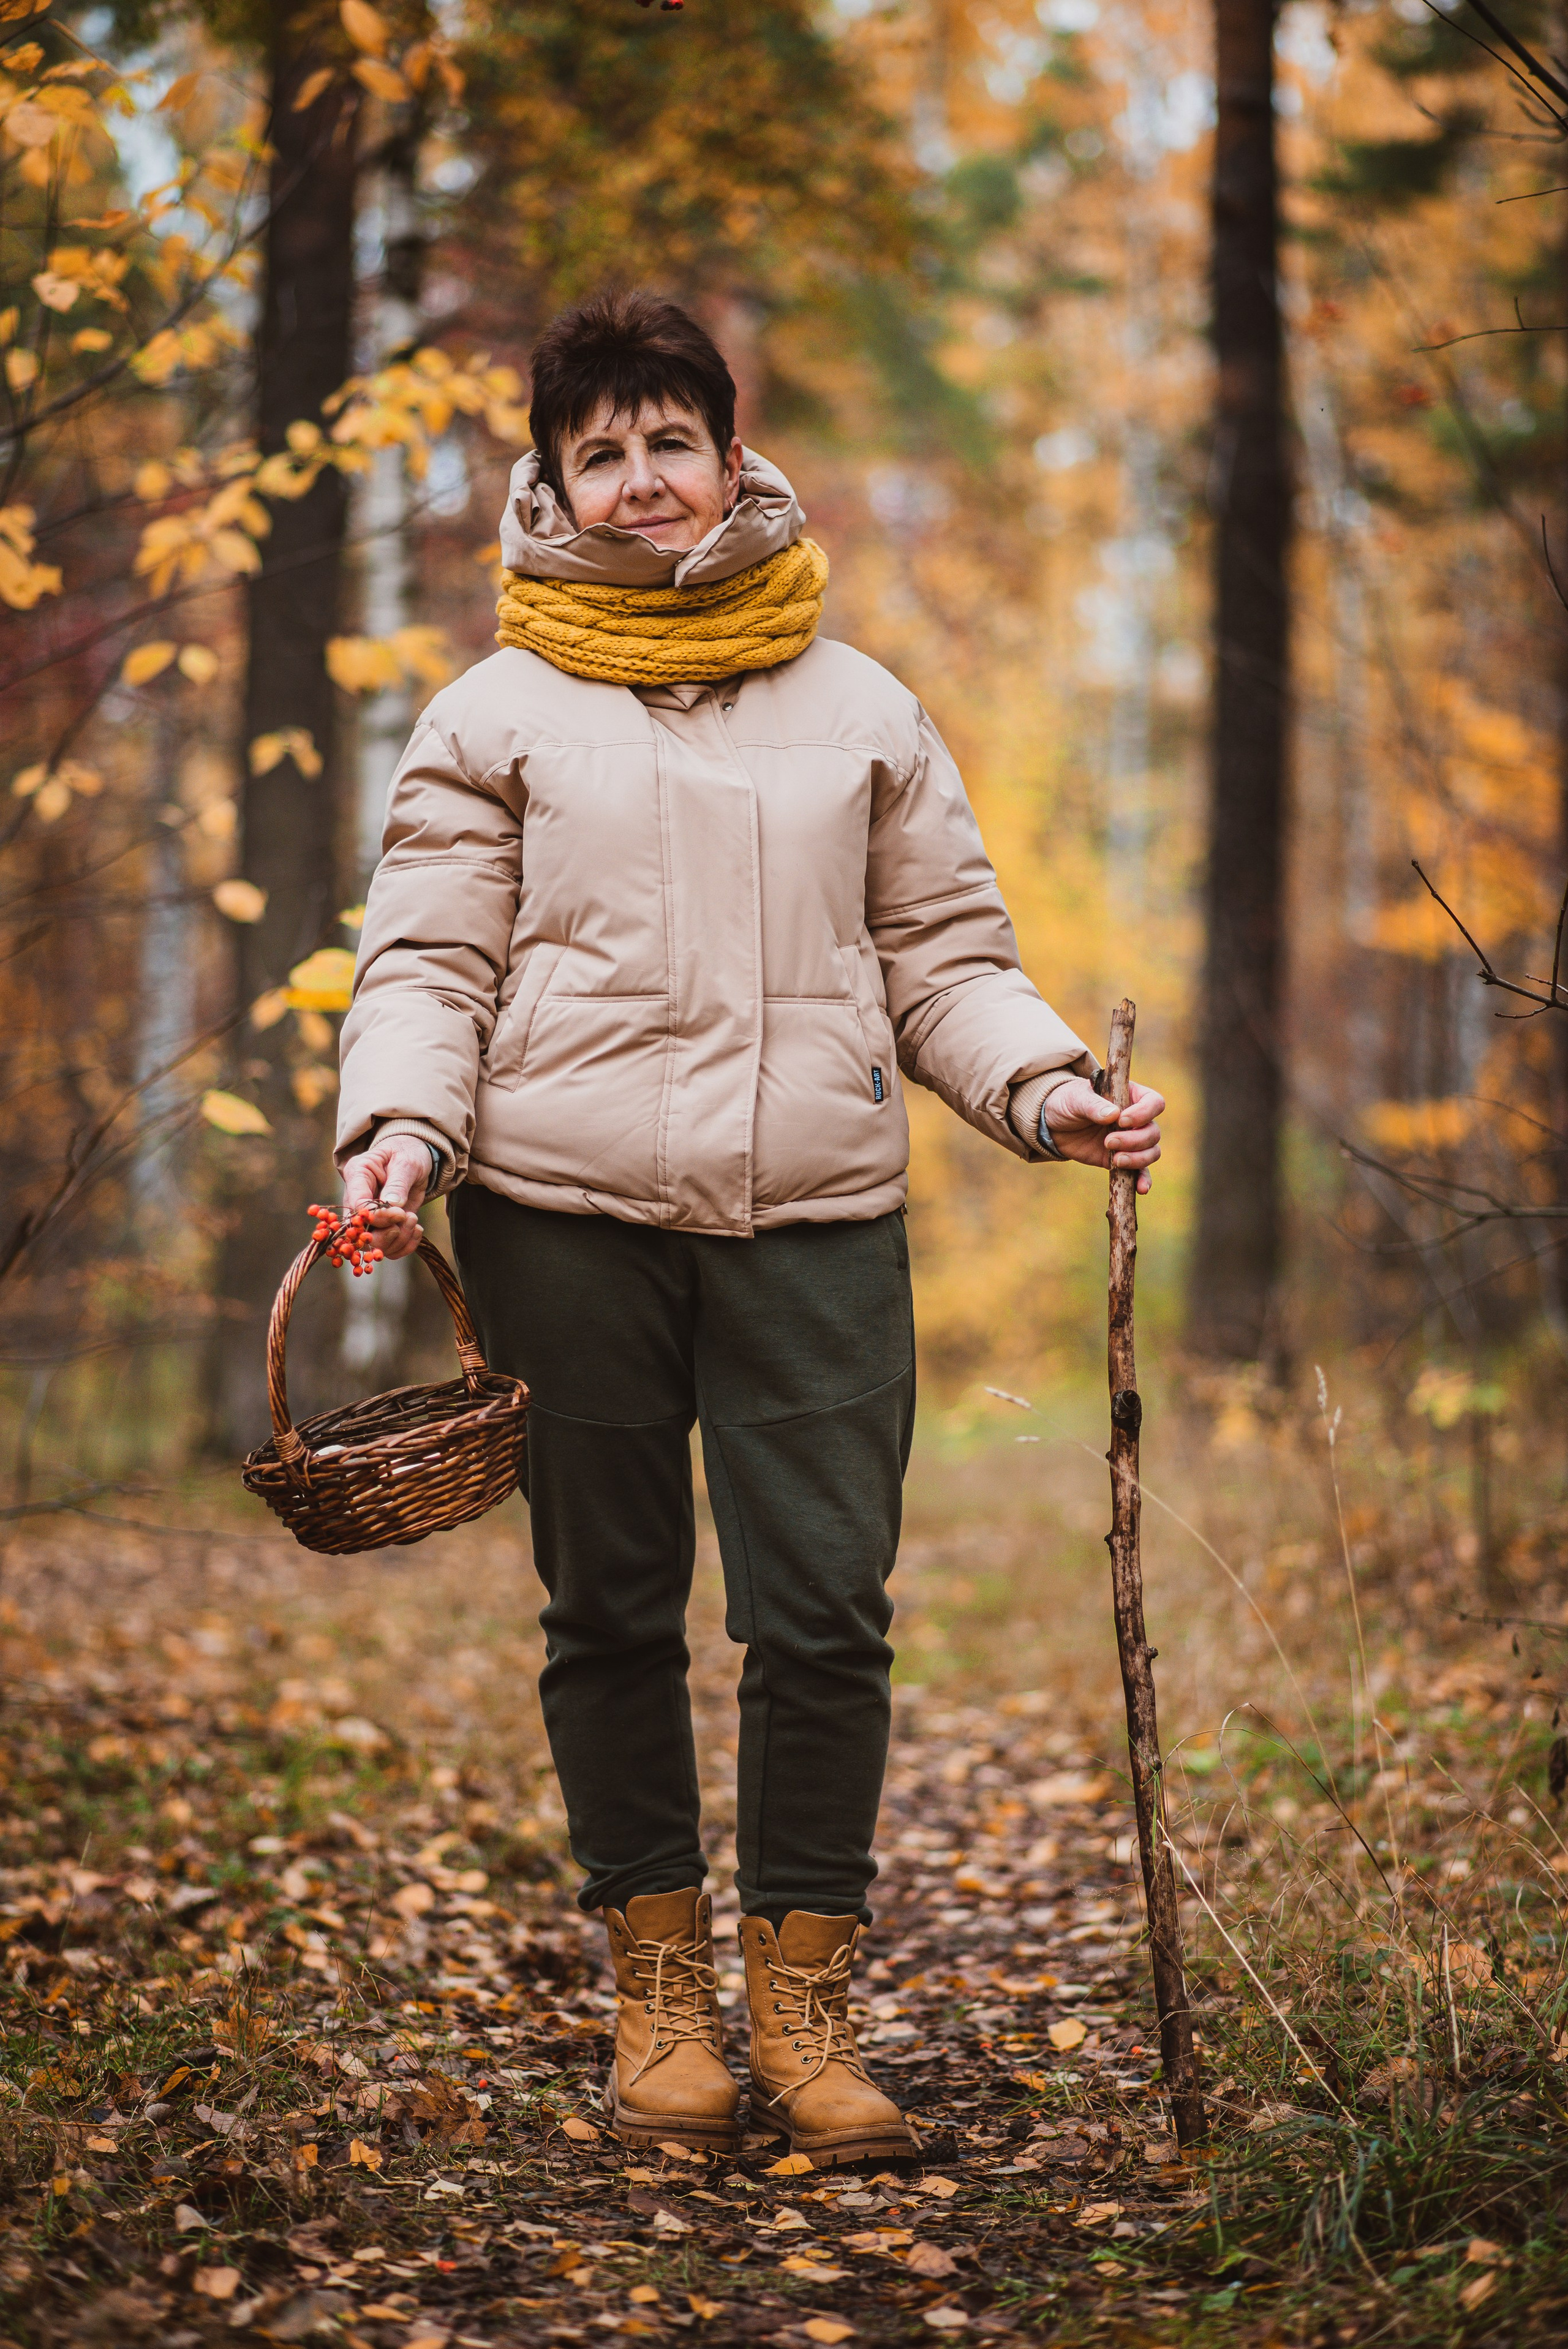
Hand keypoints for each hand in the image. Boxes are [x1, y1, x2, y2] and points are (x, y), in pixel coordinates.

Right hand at [339, 1136, 431, 1260]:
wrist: (414, 1158)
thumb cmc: (408, 1153)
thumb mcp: (406, 1162)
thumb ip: (398, 1183)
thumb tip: (392, 1205)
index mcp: (357, 1174)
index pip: (357, 1205)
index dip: (377, 1216)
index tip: (400, 1213)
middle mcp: (357, 1198)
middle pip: (359, 1232)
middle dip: (386, 1234)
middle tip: (409, 1218)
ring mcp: (369, 1216)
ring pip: (373, 1244)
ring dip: (398, 1239)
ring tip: (414, 1220)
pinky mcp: (382, 1227)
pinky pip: (388, 1248)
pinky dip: (405, 1245)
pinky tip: (417, 1230)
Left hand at [1042, 1076, 1164, 1195]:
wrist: (1054, 1125)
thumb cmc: (1068, 1103)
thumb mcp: (1075, 1099)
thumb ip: (1093, 1105)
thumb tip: (1113, 1114)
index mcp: (1130, 1096)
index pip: (1154, 1103)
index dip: (1144, 1113)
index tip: (1121, 1120)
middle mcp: (1136, 1119)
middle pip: (1153, 1132)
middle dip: (1134, 1140)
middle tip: (1108, 1142)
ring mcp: (1131, 1140)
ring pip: (1152, 1151)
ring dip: (1138, 1158)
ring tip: (1116, 1160)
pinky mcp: (1123, 1159)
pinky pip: (1141, 1171)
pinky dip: (1143, 1179)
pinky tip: (1141, 1188)